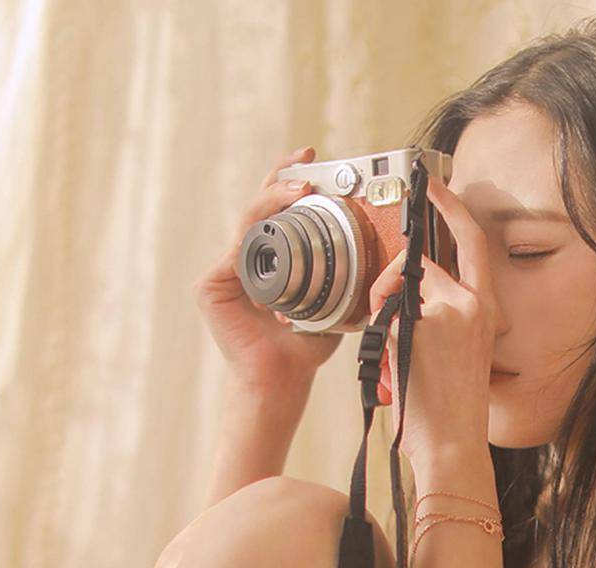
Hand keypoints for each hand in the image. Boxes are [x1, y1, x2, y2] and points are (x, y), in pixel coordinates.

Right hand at [191, 146, 342, 390]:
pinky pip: (237, 250)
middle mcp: (245, 260)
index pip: (279, 213)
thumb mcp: (336, 301)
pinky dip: (257, 234)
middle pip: (260, 207)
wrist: (283, 378)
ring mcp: (224, 271)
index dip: (292, 184)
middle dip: (282, 178)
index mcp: (271, 261)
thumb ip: (348, 275)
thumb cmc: (306, 345)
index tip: (314, 162)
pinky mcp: (210, 285)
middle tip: (306, 161)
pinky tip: (276, 225)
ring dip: (274, 199)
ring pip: (249, 222)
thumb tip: (385, 251)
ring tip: (301, 189)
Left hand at [367, 175, 499, 466]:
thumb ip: (442, 311)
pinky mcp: (415, 329)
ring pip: (394, 287)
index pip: (472, 242)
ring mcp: (444, 315)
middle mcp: (471, 304)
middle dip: (393, 275)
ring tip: (395, 350)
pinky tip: (394, 364)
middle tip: (384, 294)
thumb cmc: (450, 404)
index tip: (434, 186)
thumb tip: (404, 285)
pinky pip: (381, 314)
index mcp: (486, 308)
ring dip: (382, 309)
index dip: (453, 208)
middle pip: (419, 264)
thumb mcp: (460, 348)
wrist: (452, 443)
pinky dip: (378, 335)